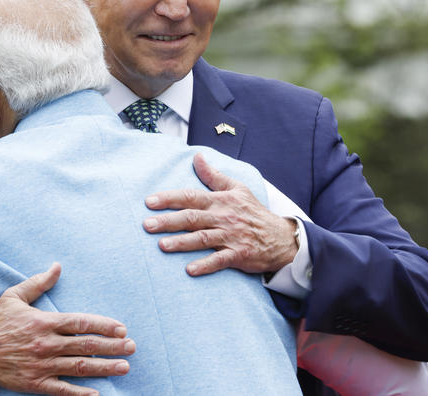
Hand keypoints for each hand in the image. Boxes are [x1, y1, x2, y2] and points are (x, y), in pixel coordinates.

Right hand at [0, 263, 135, 395]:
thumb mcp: (13, 297)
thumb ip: (38, 283)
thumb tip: (57, 266)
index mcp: (43, 322)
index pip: (80, 322)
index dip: (103, 326)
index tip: (121, 329)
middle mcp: (45, 344)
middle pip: (85, 346)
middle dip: (112, 347)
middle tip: (132, 347)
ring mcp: (41, 366)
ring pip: (79, 367)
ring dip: (104, 368)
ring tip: (124, 367)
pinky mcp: (35, 384)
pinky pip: (62, 390)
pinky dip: (80, 393)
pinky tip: (98, 393)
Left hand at [143, 153, 298, 275]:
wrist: (281, 237)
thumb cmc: (253, 212)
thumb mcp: (237, 188)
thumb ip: (213, 175)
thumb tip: (197, 156)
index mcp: (220, 201)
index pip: (191, 196)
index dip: (170, 198)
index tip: (149, 201)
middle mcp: (223, 218)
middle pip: (192, 218)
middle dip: (168, 221)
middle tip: (147, 225)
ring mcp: (231, 237)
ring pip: (203, 239)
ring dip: (182, 243)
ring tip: (162, 246)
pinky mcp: (239, 254)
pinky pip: (220, 260)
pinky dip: (206, 265)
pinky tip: (190, 270)